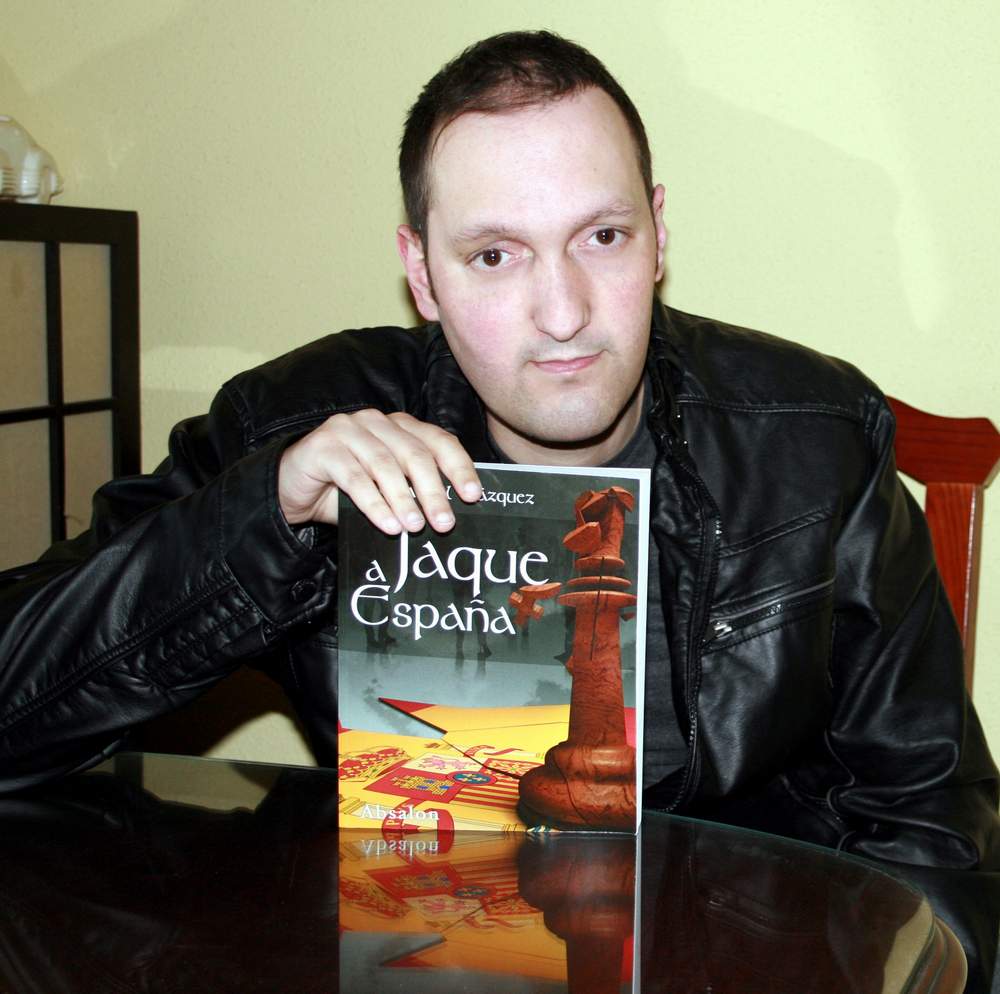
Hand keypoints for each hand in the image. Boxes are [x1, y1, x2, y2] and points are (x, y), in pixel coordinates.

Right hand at [277, 409, 481, 533]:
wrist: (292, 491)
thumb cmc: (344, 491)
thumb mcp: (386, 491)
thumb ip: (413, 493)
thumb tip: (450, 516)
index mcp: (399, 426)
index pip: (438, 441)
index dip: (458, 467)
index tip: (473, 496)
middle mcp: (376, 422)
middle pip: (414, 454)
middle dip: (433, 491)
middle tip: (445, 523)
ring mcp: (347, 429)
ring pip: (385, 465)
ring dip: (403, 499)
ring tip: (415, 527)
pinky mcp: (323, 446)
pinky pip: (354, 477)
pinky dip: (374, 504)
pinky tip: (388, 524)